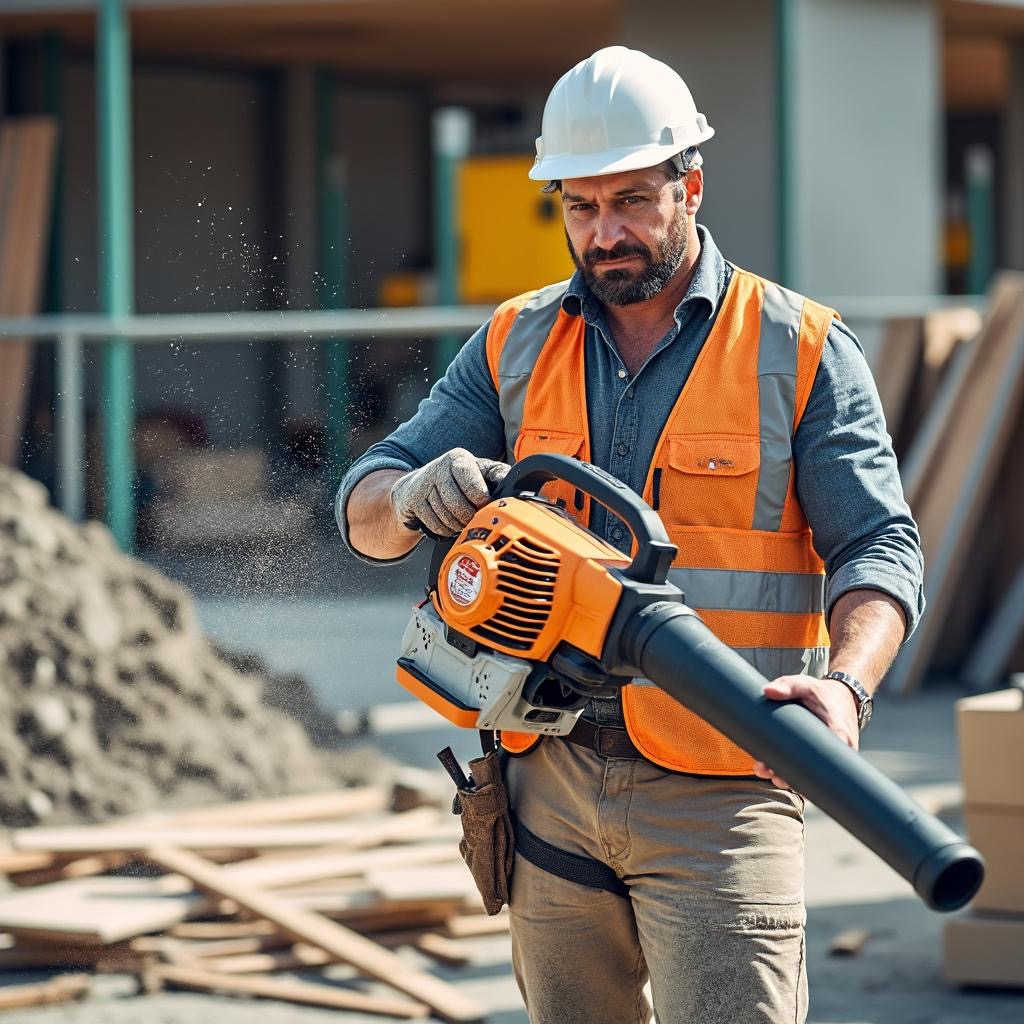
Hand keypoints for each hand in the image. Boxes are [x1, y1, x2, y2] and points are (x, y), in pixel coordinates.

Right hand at [389, 448, 509, 537]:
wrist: (417, 486)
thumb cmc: (457, 480)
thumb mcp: (480, 472)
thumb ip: (499, 476)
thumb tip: (521, 484)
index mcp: (459, 459)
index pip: (474, 487)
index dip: (482, 501)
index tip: (486, 506)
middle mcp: (440, 467)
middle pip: (459, 506)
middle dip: (469, 517)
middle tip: (474, 518)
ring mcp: (424, 484)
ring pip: (446, 517)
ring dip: (457, 525)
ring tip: (461, 521)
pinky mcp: (414, 500)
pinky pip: (434, 524)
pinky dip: (444, 529)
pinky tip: (448, 523)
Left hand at [753, 674, 859, 790]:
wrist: (843, 697)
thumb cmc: (824, 693)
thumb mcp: (807, 685)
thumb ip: (788, 685)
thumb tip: (768, 691)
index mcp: (838, 731)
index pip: (822, 759)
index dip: (801, 769)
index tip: (777, 769)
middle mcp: (841, 749)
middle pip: (815, 772)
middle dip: (789, 776)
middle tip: (765, 770)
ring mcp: (835, 756)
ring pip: (813, 775)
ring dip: (790, 778)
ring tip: (765, 772)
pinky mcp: (828, 757)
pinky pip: (814, 770)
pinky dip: (797, 773)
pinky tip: (777, 772)